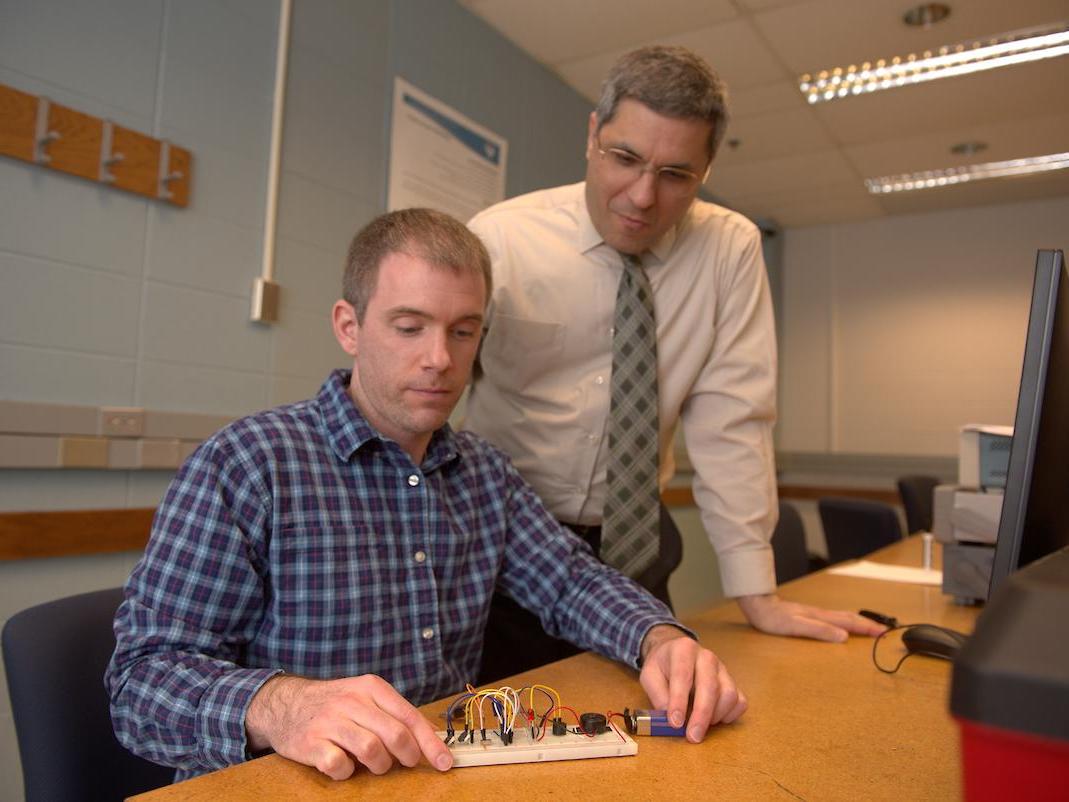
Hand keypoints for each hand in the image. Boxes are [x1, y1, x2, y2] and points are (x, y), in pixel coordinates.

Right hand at [245, 674, 452, 778]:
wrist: (285, 703)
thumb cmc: (335, 705)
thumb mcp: (365, 698)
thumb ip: (394, 715)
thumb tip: (431, 738)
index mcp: (371, 688)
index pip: (409, 716)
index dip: (430, 743)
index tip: (445, 763)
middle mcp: (352, 701)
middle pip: (395, 735)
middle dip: (407, 756)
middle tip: (404, 763)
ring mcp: (330, 722)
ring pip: (371, 750)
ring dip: (380, 765)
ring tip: (374, 764)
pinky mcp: (311, 743)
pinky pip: (339, 765)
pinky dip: (347, 772)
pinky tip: (344, 765)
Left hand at [638, 625, 746, 743]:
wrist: (676, 653)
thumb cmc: (663, 667)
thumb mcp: (649, 675)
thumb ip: (657, 695)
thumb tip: (669, 718)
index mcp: (683, 650)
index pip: (683, 675)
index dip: (679, 701)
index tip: (675, 723)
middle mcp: (707, 657)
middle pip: (710, 686)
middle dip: (702, 715)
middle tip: (693, 736)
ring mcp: (723, 669)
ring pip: (729, 694)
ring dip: (715, 715)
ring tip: (700, 724)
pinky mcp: (733, 682)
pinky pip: (740, 701)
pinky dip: (730, 715)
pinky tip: (714, 719)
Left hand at [736, 594, 886, 641]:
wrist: (758, 605)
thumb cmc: (774, 619)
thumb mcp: (796, 627)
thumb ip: (819, 630)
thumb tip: (843, 636)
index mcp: (821, 617)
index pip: (849, 622)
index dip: (867, 628)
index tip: (883, 633)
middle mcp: (820, 614)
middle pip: (849, 618)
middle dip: (868, 624)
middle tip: (883, 632)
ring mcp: (814, 614)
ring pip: (842, 617)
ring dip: (858, 622)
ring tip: (869, 628)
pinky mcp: (807, 616)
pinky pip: (833, 619)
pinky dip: (845, 622)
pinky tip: (842, 626)